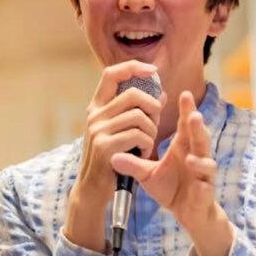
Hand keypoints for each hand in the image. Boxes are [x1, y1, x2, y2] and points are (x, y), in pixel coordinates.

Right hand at [63, 60, 161, 250]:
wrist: (94, 188)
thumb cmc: (113, 156)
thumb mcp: (121, 130)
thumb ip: (138, 111)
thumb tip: (161, 94)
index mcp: (97, 107)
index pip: (111, 74)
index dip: (133, 67)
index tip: (152, 70)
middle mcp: (95, 115)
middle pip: (133, 94)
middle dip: (152, 106)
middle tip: (155, 123)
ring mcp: (98, 130)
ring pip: (139, 116)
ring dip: (152, 131)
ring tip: (148, 144)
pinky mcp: (105, 146)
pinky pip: (138, 135)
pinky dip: (148, 145)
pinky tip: (142, 154)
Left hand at [111, 90, 215, 228]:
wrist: (187, 211)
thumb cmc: (170, 187)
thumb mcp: (148, 173)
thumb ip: (134, 162)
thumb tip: (112, 156)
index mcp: (183, 146)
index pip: (185, 124)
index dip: (186, 110)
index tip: (183, 94)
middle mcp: (196, 154)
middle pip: (198, 136)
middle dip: (196, 125)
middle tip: (193, 113)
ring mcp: (202, 171)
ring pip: (206, 158)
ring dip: (201, 151)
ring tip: (192, 147)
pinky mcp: (205, 189)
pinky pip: (205, 183)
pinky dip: (201, 179)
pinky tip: (197, 175)